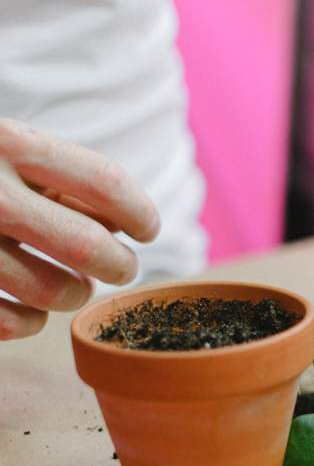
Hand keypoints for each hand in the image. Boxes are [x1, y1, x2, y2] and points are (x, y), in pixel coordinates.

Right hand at [0, 119, 160, 339]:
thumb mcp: (6, 149)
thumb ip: (60, 179)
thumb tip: (122, 225)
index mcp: (8, 142)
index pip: (105, 182)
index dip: (140, 212)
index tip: (147, 230)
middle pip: (88, 245)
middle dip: (119, 264)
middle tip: (122, 268)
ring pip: (55, 291)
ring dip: (76, 294)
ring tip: (74, 286)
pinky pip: (12, 323)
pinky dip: (30, 322)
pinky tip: (30, 311)